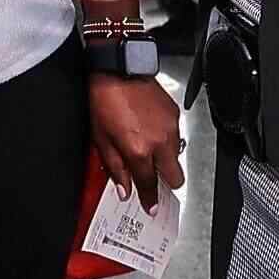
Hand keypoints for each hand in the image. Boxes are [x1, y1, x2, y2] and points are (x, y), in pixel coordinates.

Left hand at [88, 74, 185, 201]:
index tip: (151, 207)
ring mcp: (171, 128)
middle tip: (152, 177)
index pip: (149, 185)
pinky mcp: (175, 114)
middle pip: (175, 178)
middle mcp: (159, 142)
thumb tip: (123, 189)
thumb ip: (115, 167)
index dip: (150, 200)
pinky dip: (166, 139)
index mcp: (139, 150)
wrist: (118, 70)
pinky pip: (176, 136)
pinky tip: (150, 130)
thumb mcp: (101, 139)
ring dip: (165, 159)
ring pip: (177, 157)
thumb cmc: (105, 100)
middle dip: (165, 182)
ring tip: (147, 147)